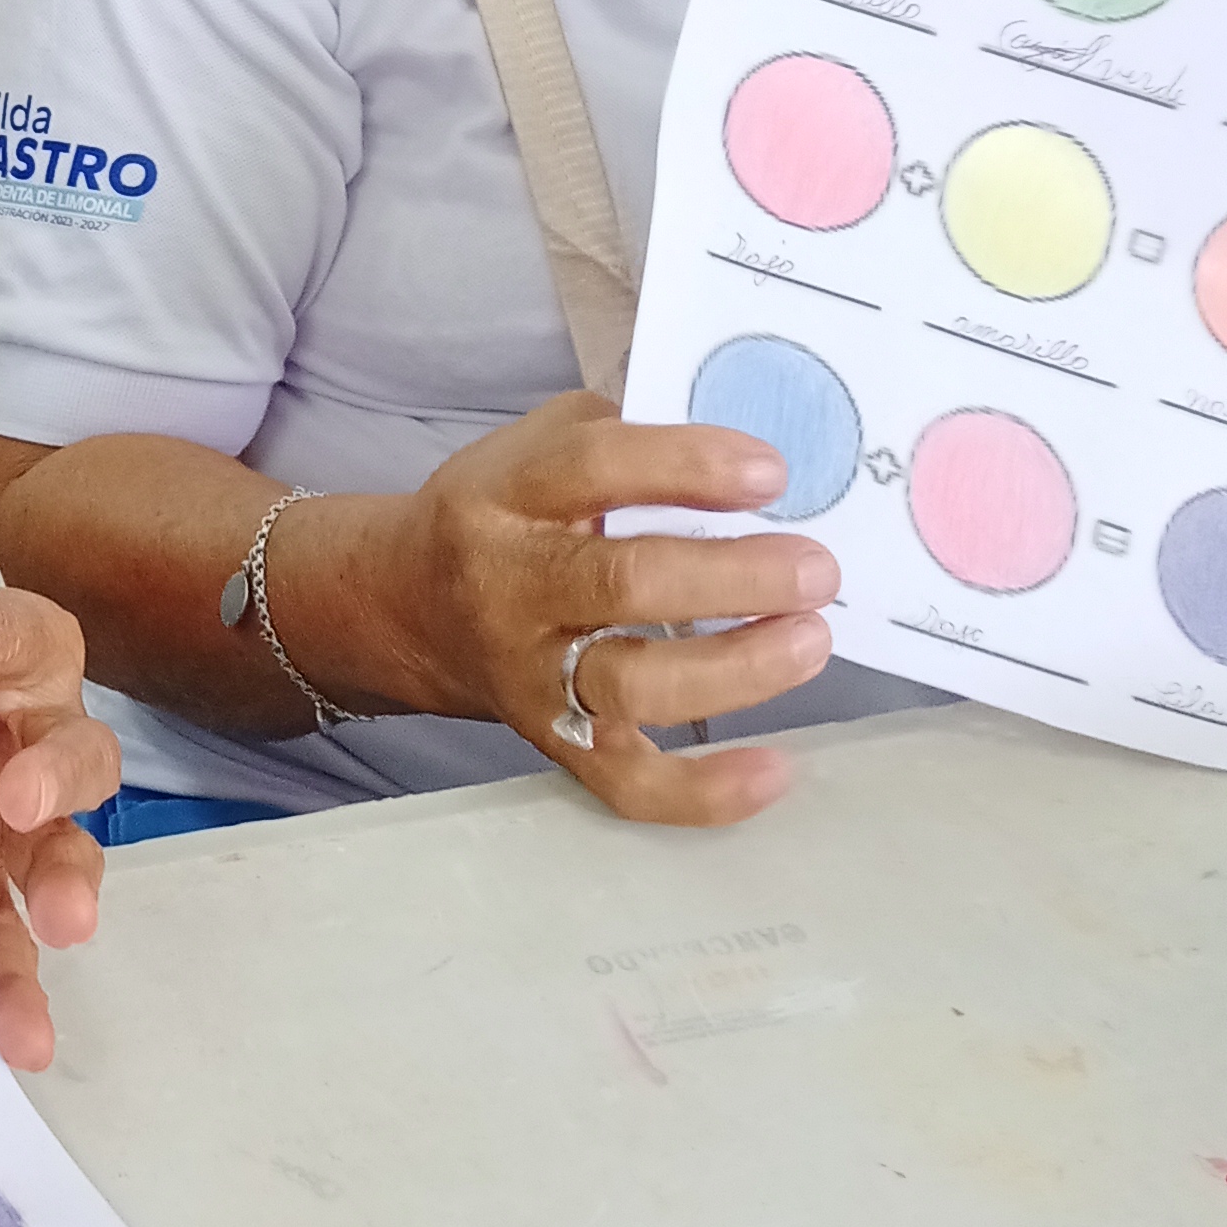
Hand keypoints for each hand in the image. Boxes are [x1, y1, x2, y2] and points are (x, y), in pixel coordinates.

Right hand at [367, 393, 838, 824]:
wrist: (410, 606)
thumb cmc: (505, 511)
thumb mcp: (541, 442)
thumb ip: (631, 436)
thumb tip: (753, 458)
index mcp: (510, 492)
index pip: (596, 467)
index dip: (689, 466)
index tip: (772, 473)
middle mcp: (513, 583)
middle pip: (623, 583)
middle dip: (735, 578)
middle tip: (816, 568)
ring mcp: (532, 672)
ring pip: (632, 685)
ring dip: (737, 669)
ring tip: (811, 640)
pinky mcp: (554, 740)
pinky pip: (626, 781)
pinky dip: (703, 791)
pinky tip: (774, 769)